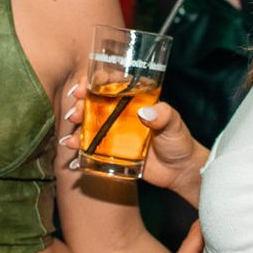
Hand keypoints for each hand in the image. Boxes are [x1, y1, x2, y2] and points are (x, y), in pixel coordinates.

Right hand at [59, 82, 208, 204]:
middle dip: (81, 101)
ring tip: (73, 129)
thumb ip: (164, 115)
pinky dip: (79, 143)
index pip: (113, 82)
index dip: (96, 81)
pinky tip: (72, 145)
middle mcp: (122, 112)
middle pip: (95, 100)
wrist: (180, 171)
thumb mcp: (175, 124)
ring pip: (90, 120)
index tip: (85, 85)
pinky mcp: (112, 150)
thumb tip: (146, 112)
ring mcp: (115, 131)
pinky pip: (91, 144)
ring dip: (77, 122)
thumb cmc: (179, 142)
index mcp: (136, 99)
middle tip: (76, 110)